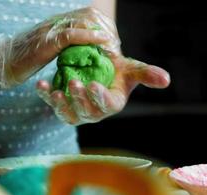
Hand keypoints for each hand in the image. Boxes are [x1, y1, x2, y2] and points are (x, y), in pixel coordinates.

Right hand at [0, 7, 118, 87]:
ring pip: (84, 21)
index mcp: (58, 22)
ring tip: (111, 47)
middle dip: (107, 29)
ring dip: (102, 33)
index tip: (111, 42)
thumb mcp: (49, 47)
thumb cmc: (26, 58)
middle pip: (90, 15)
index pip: (87, 15)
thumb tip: (82, 50)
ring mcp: (51, 29)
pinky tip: (101, 42)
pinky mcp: (47, 41)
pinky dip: (89, 36)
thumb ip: (65, 45)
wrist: (5, 62)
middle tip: (114, 47)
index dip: (103, 26)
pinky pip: (71, 35)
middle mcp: (57, 21)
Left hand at [36, 8, 169, 124]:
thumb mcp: (131, 69)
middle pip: (86, 110)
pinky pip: (52, 103)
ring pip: (69, 113)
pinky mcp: (62, 105)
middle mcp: (94, 112)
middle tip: (74, 84)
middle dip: (80, 99)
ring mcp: (77, 111)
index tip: (93, 85)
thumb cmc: (117, 71)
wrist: (100, 70)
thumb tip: (166, 80)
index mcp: (112, 104)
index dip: (100, 96)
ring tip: (55, 92)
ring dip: (61, 104)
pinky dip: (45, 95)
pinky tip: (40, 85)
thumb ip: (146, 74)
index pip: (107, 104)